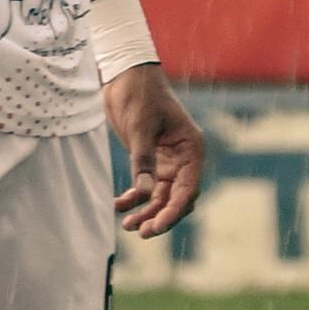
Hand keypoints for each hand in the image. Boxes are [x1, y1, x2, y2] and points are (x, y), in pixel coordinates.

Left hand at [105, 63, 205, 239]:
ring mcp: (168, 161)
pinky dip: (134, 198)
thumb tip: (145, 193)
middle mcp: (184, 159)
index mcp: (191, 150)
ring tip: (126, 224)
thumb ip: (142, 160)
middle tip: (139, 232)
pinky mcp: (151, 161)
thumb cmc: (139, 96)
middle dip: (160, 216)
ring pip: (161, 197)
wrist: (126, 77)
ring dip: (146, 211)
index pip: (188, 190)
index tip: (155, 227)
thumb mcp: (140, 128)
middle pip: (177, 198)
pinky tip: (117, 205)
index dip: (173, 211)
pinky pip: (146, 187)